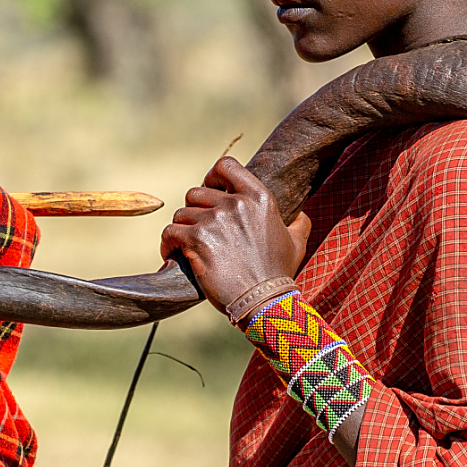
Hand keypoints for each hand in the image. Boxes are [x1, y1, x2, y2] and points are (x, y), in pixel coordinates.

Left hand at [160, 156, 312, 312]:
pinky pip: (170, 232)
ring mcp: (214, 221)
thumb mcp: (297, 243)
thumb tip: (299, 214)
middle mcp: (235, 204)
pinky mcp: (196, 240)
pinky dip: (168, 244)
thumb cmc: (278, 274)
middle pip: (196, 192)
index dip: (212, 176)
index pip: (225, 165)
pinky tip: (174, 255)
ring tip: (188, 247)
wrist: (264, 302)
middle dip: (194, 211)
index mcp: (258, 197)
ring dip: (182, 230)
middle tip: (200, 231)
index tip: (211, 191)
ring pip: (181, 214)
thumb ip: (298, 222)